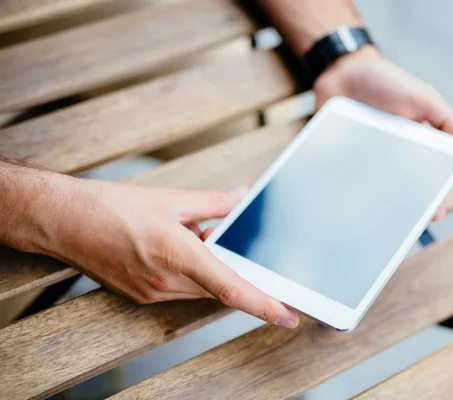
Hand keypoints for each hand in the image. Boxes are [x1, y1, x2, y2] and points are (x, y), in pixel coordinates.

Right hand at [29, 175, 299, 327]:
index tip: (287, 316)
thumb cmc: (110, 207)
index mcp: (177, 254)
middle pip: (218, 285)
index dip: (263, 304)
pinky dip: (190, 270)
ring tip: (193, 234)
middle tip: (229, 242)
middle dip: (231, 266)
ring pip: (199, 287)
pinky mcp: (142, 295)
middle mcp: (166, 281)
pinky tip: (178, 246)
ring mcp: (152, 292)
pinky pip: (180, 288)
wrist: (63, 222)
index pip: (230, 287)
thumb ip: (213, 203)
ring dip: (208, 267)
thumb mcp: (170, 198)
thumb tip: (241, 199)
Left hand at [312, 46, 452, 220]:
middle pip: (401, 187)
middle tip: (406, 224)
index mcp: (416, 144)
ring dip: (377, 201)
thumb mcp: (423, 98)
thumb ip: (448, 121)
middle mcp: (392, 156)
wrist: (343, 71)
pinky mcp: (343, 158)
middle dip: (406, 206)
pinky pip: (347, 177)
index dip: (434, 194)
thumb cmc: (387, 82)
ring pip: (374, 187)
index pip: (428, 175)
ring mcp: (367, 158)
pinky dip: (348, 188)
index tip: (435, 213)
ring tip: (377, 218)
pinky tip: (348, 202)